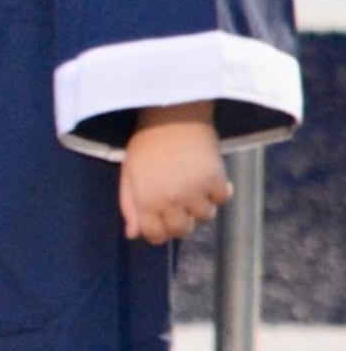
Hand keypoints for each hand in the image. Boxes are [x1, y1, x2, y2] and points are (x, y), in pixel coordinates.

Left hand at [120, 106, 227, 244]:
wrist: (171, 114)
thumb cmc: (145, 144)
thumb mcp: (128, 174)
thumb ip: (129, 206)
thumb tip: (133, 235)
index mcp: (145, 200)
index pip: (156, 235)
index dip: (159, 232)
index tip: (162, 221)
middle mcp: (170, 199)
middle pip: (182, 231)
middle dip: (180, 223)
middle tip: (179, 205)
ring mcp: (195, 190)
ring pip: (205, 217)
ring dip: (200, 206)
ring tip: (192, 187)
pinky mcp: (216, 178)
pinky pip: (222, 199)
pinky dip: (218, 191)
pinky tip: (208, 178)